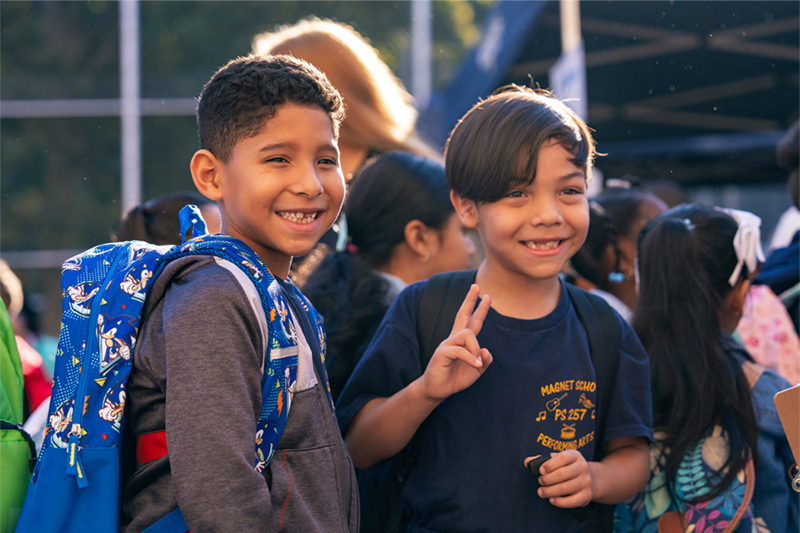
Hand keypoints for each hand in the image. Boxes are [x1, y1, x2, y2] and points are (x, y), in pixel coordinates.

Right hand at [418, 284, 492, 401]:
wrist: (437, 390)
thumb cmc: (455, 378)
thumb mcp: (476, 370)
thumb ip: (484, 360)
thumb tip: (486, 351)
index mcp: (463, 341)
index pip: (472, 321)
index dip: (480, 309)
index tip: (487, 296)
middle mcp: (454, 338)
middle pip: (462, 314)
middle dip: (470, 300)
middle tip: (476, 286)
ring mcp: (447, 344)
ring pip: (467, 334)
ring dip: (476, 348)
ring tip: (477, 362)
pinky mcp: (442, 352)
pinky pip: (460, 350)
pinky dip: (470, 358)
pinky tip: (475, 365)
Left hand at [525, 450, 594, 507]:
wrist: (590, 479)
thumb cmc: (567, 467)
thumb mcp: (557, 460)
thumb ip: (542, 460)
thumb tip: (527, 462)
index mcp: (575, 455)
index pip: (562, 457)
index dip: (549, 464)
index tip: (540, 470)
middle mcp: (583, 467)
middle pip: (562, 474)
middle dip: (547, 479)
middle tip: (540, 482)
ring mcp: (586, 482)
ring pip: (565, 488)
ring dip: (549, 491)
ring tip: (541, 492)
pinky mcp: (586, 496)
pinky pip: (571, 501)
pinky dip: (559, 502)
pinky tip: (551, 499)